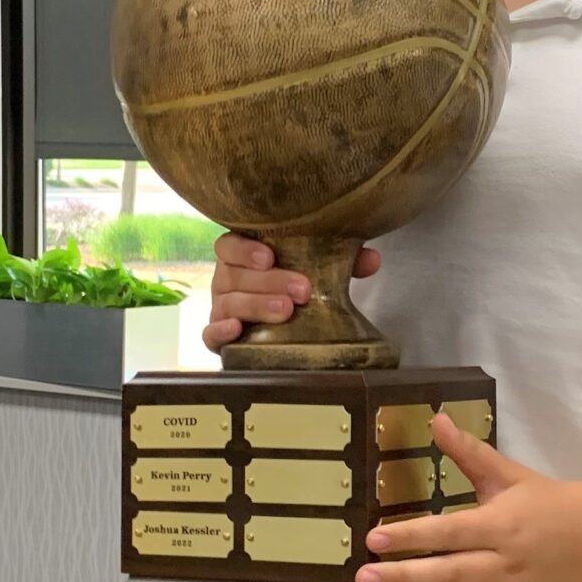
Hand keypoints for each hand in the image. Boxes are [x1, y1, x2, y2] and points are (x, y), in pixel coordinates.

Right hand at [203, 232, 379, 350]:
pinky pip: (209, 335)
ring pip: (228, 304)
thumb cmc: (297, 285)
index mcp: (243, 256)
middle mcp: (227, 279)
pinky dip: (220, 332)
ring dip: (256, 306)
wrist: (287, 324)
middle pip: (234, 275)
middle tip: (302, 290)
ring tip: (286, 311)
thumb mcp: (319, 269)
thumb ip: (342, 261)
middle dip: (268, 282)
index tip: (269, 256)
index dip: (245, 249)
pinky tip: (238, 330)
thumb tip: (371, 260)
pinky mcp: (219, 336)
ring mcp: (221, 307)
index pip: (229, 244)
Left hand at [355, 414, 581, 581]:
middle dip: (402, 576)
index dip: (412, 536)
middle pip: (446, 574)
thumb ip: (468, 452)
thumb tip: (435, 419)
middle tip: (363, 576)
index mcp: (500, 525)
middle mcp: (501, 564)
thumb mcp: (508, 474)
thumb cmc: (546, 503)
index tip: (374, 537)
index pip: (449, 532)